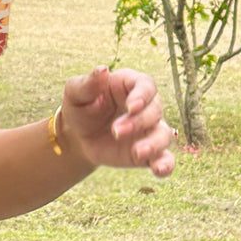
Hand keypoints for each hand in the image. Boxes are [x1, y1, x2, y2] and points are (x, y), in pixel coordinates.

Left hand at [60, 66, 175, 177]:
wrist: (77, 136)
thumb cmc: (79, 107)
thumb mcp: (75, 93)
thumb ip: (87, 83)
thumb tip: (102, 70)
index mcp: (130, 86)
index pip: (146, 85)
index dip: (142, 95)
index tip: (131, 106)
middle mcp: (145, 107)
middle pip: (155, 110)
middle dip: (138, 122)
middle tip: (116, 131)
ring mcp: (149, 130)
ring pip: (164, 135)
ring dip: (153, 144)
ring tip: (137, 153)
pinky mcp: (148, 152)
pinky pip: (165, 159)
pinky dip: (166, 165)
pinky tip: (159, 171)